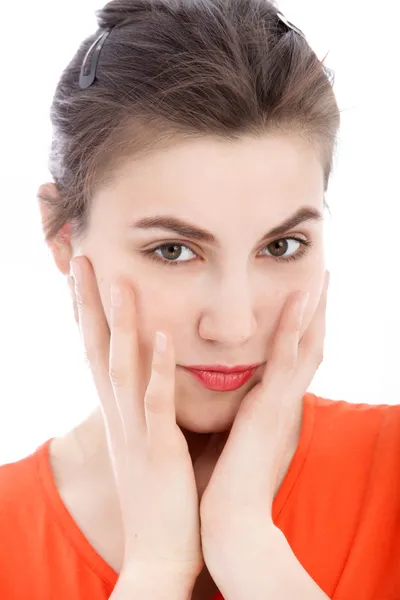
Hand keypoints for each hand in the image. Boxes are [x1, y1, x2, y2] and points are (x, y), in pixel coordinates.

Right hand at [69, 256, 202, 583]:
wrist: (160, 555)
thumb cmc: (161, 497)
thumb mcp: (148, 445)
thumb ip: (150, 411)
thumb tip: (157, 382)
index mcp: (120, 414)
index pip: (98, 353)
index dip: (88, 313)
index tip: (84, 278)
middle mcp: (119, 416)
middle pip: (97, 349)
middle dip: (88, 303)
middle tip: (81, 259)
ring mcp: (136, 431)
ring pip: (123, 367)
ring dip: (120, 323)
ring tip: (117, 280)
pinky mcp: (160, 450)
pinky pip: (156, 404)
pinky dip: (157, 369)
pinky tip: (162, 337)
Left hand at [199, 271, 329, 575]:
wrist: (229, 521)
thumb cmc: (227, 480)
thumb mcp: (235, 436)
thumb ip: (237, 413)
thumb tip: (227, 396)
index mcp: (273, 406)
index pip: (292, 358)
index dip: (302, 328)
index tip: (303, 298)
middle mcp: (283, 401)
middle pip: (307, 347)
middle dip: (317, 313)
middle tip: (324, 278)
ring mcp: (279, 404)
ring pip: (302, 347)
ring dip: (312, 312)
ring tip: (320, 278)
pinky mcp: (269, 410)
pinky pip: (283, 361)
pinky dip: (292, 329)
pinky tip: (297, 299)